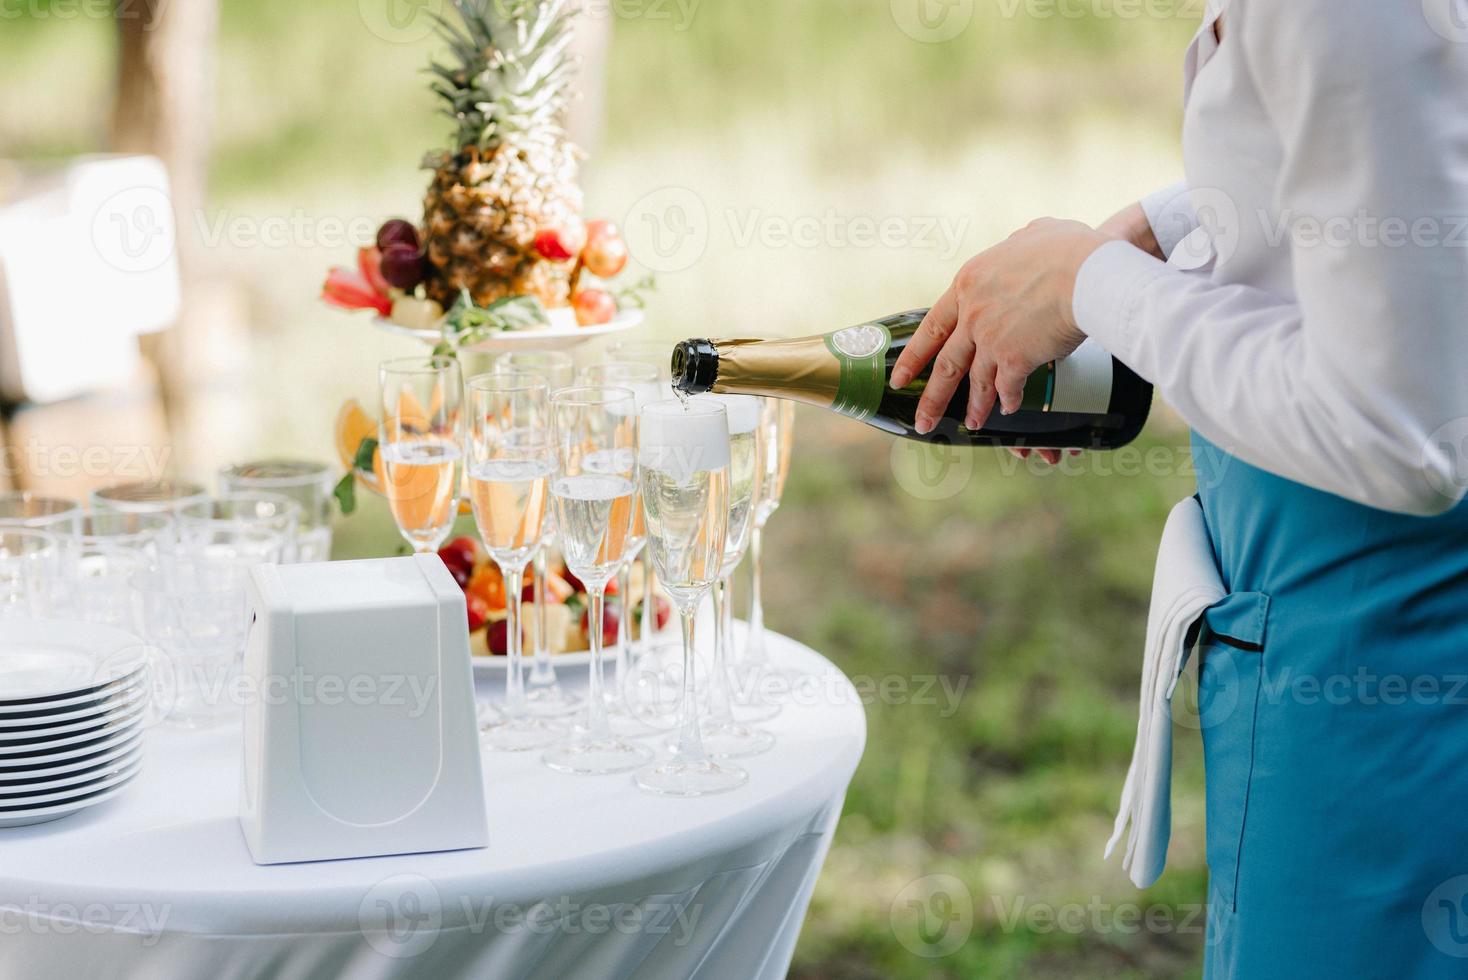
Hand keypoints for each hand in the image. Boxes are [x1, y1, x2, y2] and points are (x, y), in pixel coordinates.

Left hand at [889, 217, 1110, 436]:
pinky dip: (1009, 400)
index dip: (916, 355)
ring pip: (975, 382)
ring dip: (973, 408)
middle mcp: (972, 315)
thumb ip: (1017, 245)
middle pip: (945, 364)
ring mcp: (990, 339)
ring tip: (970, 425)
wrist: (1086, 274)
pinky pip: (1008, 387)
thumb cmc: (1068, 249)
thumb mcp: (1032, 235)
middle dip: (931, 397)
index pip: (933, 325)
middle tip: (921, 420)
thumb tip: (1020, 245)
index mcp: (969, 283)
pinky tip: (1009, 408)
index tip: (900, 375)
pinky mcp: (1015, 359)